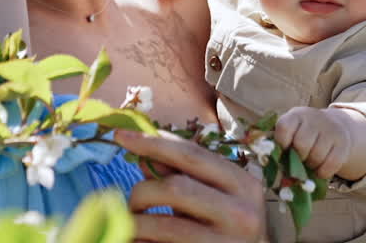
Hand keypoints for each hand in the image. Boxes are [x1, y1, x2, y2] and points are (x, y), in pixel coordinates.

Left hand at [116, 129, 265, 241]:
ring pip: (162, 224)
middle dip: (142, 191)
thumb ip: (182, 174)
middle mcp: (241, 213)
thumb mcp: (213, 197)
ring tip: (134, 226)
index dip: (153, 142)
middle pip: (174, 188)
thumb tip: (143, 154)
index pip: (192, 154)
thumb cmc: (228, 228)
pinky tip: (143, 241)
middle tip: (133, 203)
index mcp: (243, 185)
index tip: (122, 134)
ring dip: (136, 223)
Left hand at [274, 107, 354, 179]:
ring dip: (311, 165)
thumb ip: (279, 143)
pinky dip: (323, 172)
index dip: (281, 143)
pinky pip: (331, 164)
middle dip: (298, 157)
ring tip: (309, 163)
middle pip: (301, 144)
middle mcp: (314, 118)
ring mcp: (331, 130)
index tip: (284, 150)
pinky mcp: (343, 144)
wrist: (333, 126)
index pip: (284, 127)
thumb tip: (270, 164)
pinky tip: (319, 170)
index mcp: (296, 115)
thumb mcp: (291, 130)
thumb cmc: (303, 133)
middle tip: (298, 159)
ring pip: (316, 156)